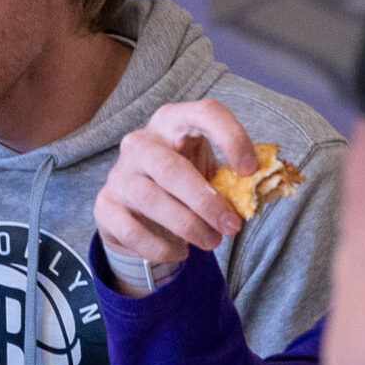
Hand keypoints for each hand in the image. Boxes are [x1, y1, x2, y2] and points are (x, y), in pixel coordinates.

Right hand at [93, 100, 257, 264]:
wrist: (136, 209)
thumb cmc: (181, 183)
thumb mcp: (207, 172)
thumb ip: (230, 178)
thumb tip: (259, 193)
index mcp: (174, 122)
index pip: (205, 112)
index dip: (231, 137)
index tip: (250, 170)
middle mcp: (141, 142)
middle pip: (171, 167)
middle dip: (206, 202)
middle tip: (231, 226)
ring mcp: (119, 173)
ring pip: (151, 200)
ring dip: (188, 227)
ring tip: (211, 242)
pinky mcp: (105, 205)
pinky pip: (131, 230)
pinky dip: (160, 247)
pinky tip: (180, 252)